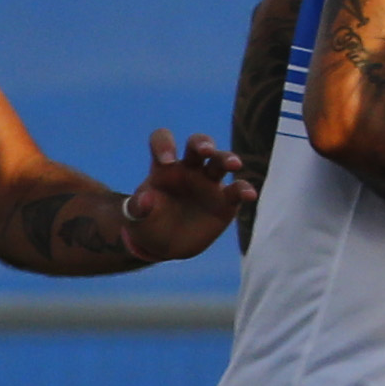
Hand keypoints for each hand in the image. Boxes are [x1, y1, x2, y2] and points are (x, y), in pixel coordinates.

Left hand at [120, 128, 252, 260]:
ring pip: (221, 162)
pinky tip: (249, 195)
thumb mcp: (135, 219)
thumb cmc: (148, 224)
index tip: (166, 160)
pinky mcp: (225, 201)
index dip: (165, 143)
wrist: (165, 245)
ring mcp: (209, 183)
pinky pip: (237, 191)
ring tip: (234, 165)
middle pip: (198, 144)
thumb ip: (137, 208)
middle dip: (203, 143)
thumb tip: (146, 199)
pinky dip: (244, 190)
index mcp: (164, 166)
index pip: (163, 140)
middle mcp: (189, 168)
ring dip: (228, 159)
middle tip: (205, 151)